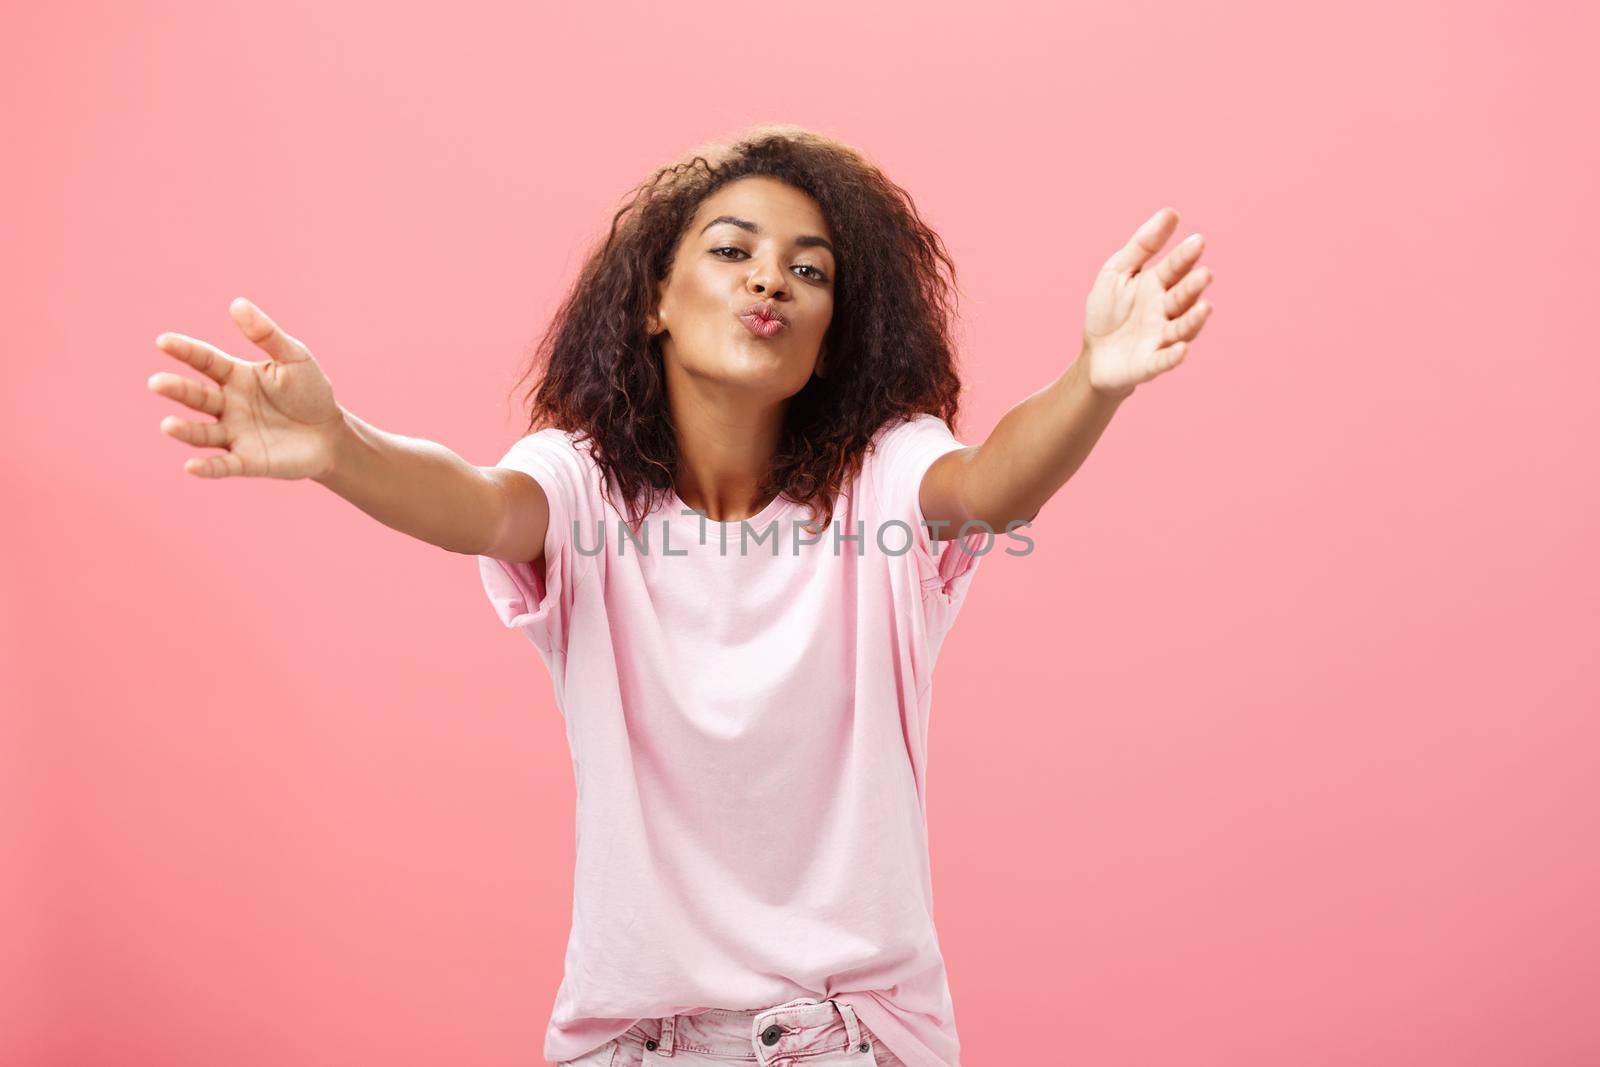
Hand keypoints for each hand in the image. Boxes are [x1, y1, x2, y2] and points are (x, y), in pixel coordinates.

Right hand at [147, 298, 344, 479]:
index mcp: (235, 376)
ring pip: (202, 433)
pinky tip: (191, 467)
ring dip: (184, 431)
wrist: (331, 433)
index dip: (185, 351)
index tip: (163, 341)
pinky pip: (223, 465)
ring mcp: (234, 434)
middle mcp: (227, 405)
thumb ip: (266, 334)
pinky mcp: (247, 461)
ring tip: (168, 425)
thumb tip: (237, 303)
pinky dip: (207, 467)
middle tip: (156, 382)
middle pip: (196, 396)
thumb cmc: (310, 392)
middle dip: (176, 389)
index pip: (205, 361)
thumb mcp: (294, 358)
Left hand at [1080, 207, 1214, 398]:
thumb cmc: (1108, 311)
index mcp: (1158, 285)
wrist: (1094, 356)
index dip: (1185, 256)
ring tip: (1205, 308)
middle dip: (1193, 286)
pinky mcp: (1151, 364)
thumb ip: (1143, 245)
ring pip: (1182, 327)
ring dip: (1194, 319)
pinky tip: (1181, 349)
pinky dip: (1173, 356)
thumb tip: (1172, 212)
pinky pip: (1164, 360)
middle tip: (1204, 274)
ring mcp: (1161, 337)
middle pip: (1182, 296)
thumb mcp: (1118, 271)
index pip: (1175, 267)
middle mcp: (1166, 310)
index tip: (1197, 241)